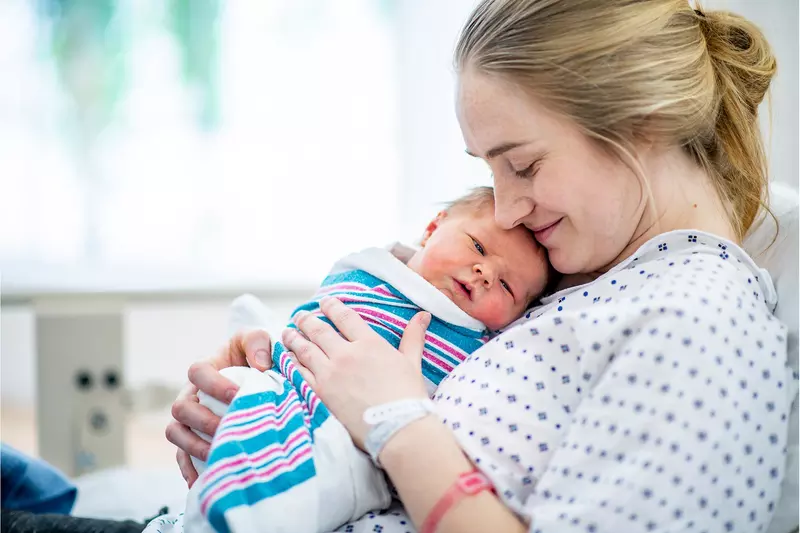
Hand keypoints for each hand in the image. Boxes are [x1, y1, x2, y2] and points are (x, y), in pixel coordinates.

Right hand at [166, 328, 271, 486]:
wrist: (259, 378)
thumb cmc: (257, 357)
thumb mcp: (259, 340)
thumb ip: (258, 341)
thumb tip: (260, 364)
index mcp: (206, 368)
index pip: (197, 372)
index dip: (213, 384)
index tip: (235, 394)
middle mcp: (192, 394)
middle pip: (180, 407)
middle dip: (202, 420)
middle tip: (227, 428)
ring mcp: (189, 419)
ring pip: (175, 432)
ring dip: (193, 445)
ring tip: (218, 453)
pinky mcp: (193, 439)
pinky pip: (181, 456)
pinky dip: (190, 468)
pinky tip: (206, 479)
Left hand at [282, 296, 430, 448]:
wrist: (397, 428)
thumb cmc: (408, 397)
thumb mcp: (412, 362)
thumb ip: (413, 337)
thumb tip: (423, 315)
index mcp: (369, 343)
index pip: (345, 317)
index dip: (332, 307)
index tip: (324, 302)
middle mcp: (346, 354)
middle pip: (319, 330)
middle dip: (307, 321)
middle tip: (299, 316)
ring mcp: (331, 373)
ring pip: (305, 349)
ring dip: (294, 339)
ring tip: (287, 333)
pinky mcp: (320, 393)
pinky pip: (300, 373)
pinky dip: (291, 363)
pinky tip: (287, 358)